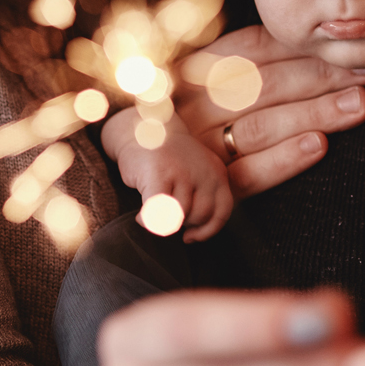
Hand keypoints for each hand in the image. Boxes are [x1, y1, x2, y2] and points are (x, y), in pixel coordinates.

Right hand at [102, 108, 233, 242]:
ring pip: (180, 216)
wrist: (142, 130)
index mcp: (217, 172)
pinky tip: (142, 217)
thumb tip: (193, 235)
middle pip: (201, 216)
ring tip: (153, 213)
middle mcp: (204, 171)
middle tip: (168, 216)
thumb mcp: (197, 175)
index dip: (206, 230)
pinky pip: (159, 213)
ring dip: (164, 223)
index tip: (191, 235)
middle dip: (183, 223)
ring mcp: (182, 172)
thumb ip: (203, 199)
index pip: (222, 212)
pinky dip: (149, 221)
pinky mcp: (159, 174)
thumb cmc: (169, 160)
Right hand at [174, 26, 364, 198]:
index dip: (300, 49)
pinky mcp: (210, 190)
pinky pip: (249, 174)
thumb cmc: (186, 123)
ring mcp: (198, 151)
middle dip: (320, 77)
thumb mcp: (201, 83)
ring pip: (261, 127)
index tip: (344, 49)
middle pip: (262, 86)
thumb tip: (308, 41)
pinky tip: (319, 147)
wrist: (147, 177)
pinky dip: (285, 159)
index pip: (251, 51)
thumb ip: (242, 63)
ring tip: (358, 105)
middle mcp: (191, 108)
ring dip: (315, 113)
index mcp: (189, 73)